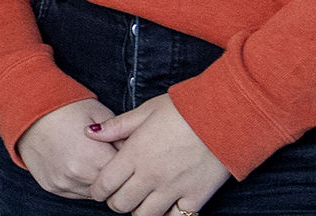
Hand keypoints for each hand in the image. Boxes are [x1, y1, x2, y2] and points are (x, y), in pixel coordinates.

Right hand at [16, 98, 119, 198]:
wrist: (27, 109)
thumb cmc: (64, 107)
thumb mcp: (99, 114)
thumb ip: (120, 137)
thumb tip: (134, 153)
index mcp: (94, 157)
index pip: (125, 173)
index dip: (129, 162)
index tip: (127, 153)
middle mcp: (78, 175)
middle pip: (111, 186)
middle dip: (113, 173)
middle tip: (107, 155)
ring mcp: (63, 183)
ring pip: (94, 192)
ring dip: (97, 179)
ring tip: (91, 158)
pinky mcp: (52, 186)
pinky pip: (76, 192)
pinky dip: (80, 182)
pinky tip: (77, 163)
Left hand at [86, 95, 230, 215]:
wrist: (226, 116)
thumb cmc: (185, 109)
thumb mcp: (146, 111)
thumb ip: (116, 126)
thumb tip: (90, 133)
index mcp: (135, 154)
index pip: (105, 184)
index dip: (98, 190)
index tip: (101, 189)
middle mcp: (150, 175)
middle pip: (121, 204)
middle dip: (116, 201)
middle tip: (121, 194)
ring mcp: (173, 189)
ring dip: (140, 210)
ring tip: (143, 200)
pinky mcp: (196, 198)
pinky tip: (166, 207)